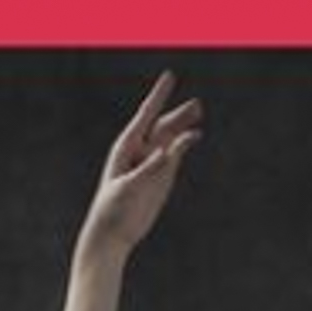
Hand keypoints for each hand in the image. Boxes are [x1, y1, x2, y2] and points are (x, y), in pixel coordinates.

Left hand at [79, 71, 203, 260]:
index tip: (170, 76)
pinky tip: (194, 136)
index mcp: (127, 146)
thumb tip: (166, 152)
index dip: (158, 95)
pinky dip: (184, 144)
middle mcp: (140, 150)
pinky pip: (175, 156)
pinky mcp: (161, 177)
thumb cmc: (112, 210)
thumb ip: (147, 170)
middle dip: (178, 114)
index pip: (146, 115)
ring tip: (198, 113)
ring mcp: (152, 163)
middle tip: (197, 105)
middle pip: (162, 125)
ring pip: (170, 138)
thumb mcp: (127, 189)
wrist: (113, 234)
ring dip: (183, 125)